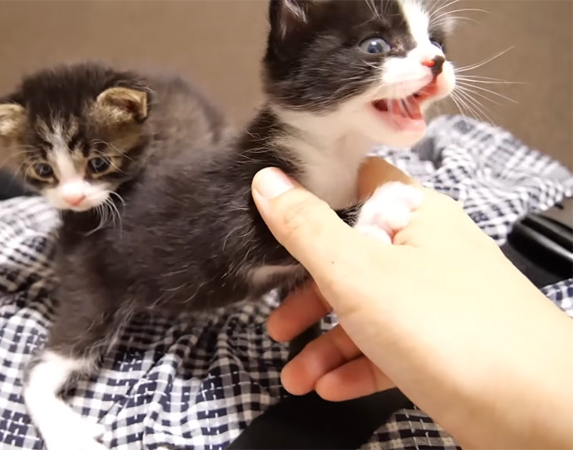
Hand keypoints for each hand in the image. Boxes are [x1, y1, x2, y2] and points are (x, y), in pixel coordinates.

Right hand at [252, 165, 572, 448]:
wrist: (536, 411)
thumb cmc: (445, 327)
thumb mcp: (357, 272)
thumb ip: (306, 228)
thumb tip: (267, 179)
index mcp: (415, 215)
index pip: (359, 182)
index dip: (316, 192)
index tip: (272, 214)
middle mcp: (428, 252)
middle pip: (352, 259)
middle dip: (307, 295)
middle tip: (275, 324)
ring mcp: (438, 303)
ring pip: (367, 311)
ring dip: (325, 343)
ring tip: (296, 378)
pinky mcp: (444, 349)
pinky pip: (389, 349)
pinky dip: (357, 366)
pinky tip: (330, 388)